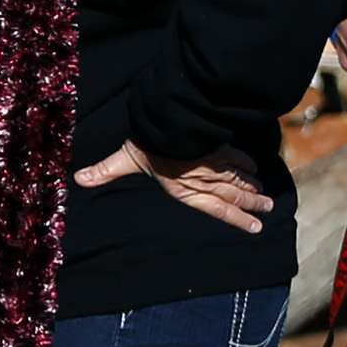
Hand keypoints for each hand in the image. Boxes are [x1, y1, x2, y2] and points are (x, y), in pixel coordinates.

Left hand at [72, 140, 274, 233]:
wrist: (172, 119)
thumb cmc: (147, 143)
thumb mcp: (124, 159)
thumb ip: (104, 171)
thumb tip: (77, 179)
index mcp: (184, 188)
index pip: (215, 209)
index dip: (236, 219)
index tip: (255, 227)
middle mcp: (204, 179)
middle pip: (233, 195)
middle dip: (251, 204)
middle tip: (268, 210)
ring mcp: (216, 163)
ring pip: (239, 178)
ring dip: (253, 187)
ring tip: (267, 197)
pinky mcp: (221, 145)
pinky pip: (238, 156)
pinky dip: (248, 163)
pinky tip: (256, 167)